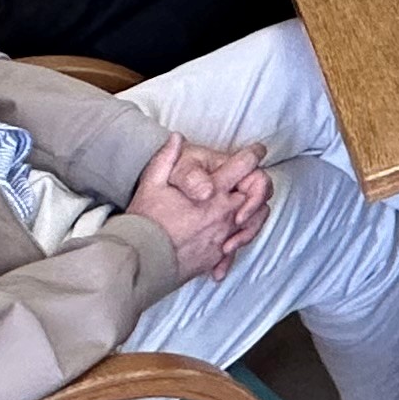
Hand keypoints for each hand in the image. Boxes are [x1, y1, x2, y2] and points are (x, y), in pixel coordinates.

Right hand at [127, 135, 262, 281]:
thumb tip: (176, 138)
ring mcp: (223, 236)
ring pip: (254, 221)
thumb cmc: (145, 221)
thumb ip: (166, 158)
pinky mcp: (217, 256)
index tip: (257, 150)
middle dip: (256, 183)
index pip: (244, 166)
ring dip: (253, 212)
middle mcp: (224, 213)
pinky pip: (237, 246)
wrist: (140, 261)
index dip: (253, 154)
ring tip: (245, 208)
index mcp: (212, 192)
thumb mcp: (151, 184)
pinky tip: (230, 241)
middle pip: (256, 193)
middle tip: (251, 179)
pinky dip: (237, 241)